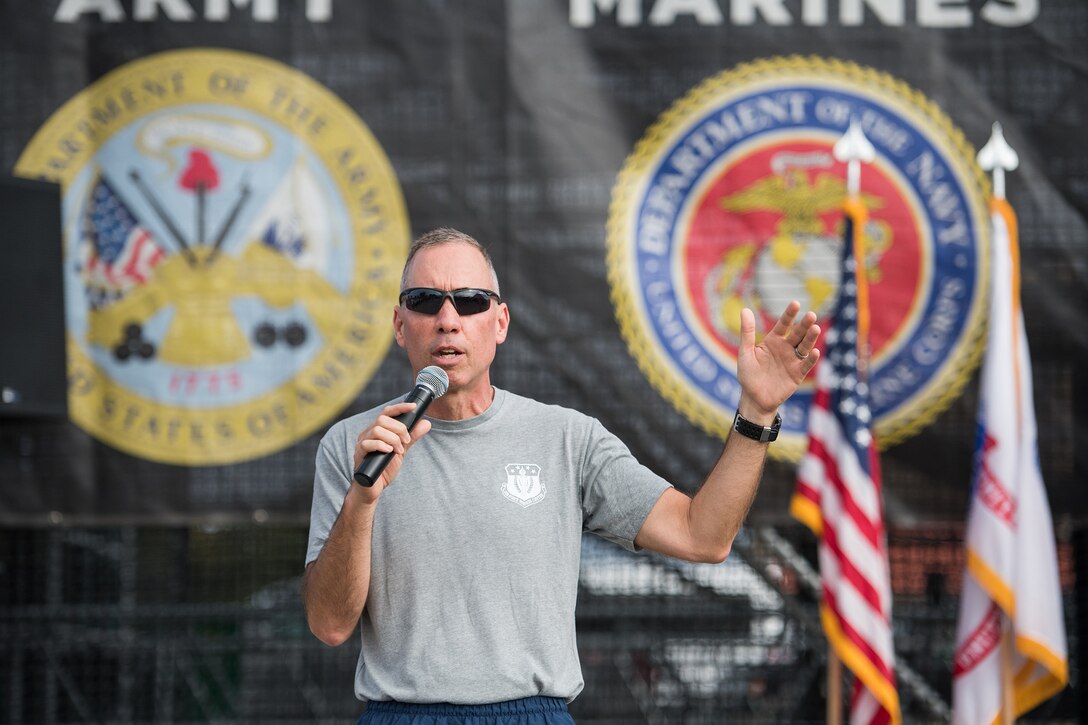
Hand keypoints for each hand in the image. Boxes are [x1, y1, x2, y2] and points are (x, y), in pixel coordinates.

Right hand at [350, 401, 432, 499]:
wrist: (373, 487)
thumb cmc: (384, 468)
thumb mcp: (402, 450)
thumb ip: (412, 437)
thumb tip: (426, 423)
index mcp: (378, 429)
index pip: (387, 412)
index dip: (400, 407)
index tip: (413, 407)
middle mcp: (368, 433)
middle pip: (382, 419)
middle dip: (399, 428)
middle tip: (406, 441)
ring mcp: (362, 443)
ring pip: (377, 429)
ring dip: (393, 439)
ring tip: (399, 450)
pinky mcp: (359, 454)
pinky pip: (368, 443)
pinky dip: (382, 445)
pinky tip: (389, 452)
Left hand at [736, 301, 820, 420]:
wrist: (754, 399)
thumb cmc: (748, 375)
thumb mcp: (745, 352)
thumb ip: (747, 333)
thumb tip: (745, 310)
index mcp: (773, 341)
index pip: (783, 325)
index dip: (789, 315)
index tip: (795, 303)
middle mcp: (785, 348)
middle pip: (797, 334)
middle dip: (804, 325)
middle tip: (811, 315)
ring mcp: (793, 361)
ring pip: (804, 347)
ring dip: (810, 338)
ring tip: (816, 328)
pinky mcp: (797, 374)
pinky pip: (806, 365)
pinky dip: (810, 359)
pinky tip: (814, 351)